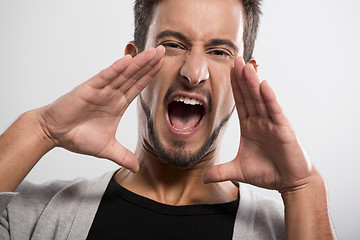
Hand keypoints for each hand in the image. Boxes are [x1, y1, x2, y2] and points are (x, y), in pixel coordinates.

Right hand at [39, 46, 164, 171]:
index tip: (164, 65)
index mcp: (118, 103)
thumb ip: (123, 156)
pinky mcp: (89, 89)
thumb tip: (137, 168)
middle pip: (135, 75)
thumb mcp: (107, 149)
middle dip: (150, 63)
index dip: (151, 76)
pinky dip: (116, 69)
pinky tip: (127, 60)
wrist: (54, 134)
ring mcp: (102, 90)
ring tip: (153, 51)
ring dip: (138, 62)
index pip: (138, 86)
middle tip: (164, 50)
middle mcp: (112, 94)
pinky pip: (105, 77)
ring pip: (123, 73)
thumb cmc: (78, 136)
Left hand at [204, 57, 312, 192]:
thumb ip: (220, 171)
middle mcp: (260, 121)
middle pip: (249, 96)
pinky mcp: (283, 130)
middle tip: (235, 59)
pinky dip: (269, 98)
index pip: (240, 102)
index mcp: (250, 126)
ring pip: (260, 100)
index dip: (234, 87)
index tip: (228, 70)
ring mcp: (272, 124)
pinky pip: (274, 112)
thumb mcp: (238, 171)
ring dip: (253, 83)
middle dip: (242, 78)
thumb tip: (203, 178)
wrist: (289, 183)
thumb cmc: (267, 173)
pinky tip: (263, 85)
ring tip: (246, 66)